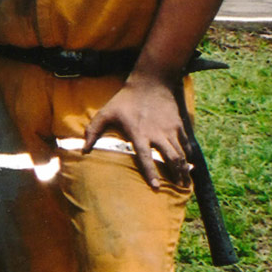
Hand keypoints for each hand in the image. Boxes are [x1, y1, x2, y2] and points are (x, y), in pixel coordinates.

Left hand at [85, 73, 192, 190]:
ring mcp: (170, 129)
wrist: (150, 82)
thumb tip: (83, 150)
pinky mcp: (179, 124)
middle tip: (179, 188)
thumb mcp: (105, 113)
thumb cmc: (125, 100)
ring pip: (181, 153)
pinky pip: (186, 143)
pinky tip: (188, 164)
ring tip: (185, 182)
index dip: (151, 173)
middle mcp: (157, 134)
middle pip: (171, 158)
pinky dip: (188, 155)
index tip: (156, 188)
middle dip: (177, 175)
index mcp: (139, 133)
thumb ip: (93, 131)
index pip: (145, 157)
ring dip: (184, 169)